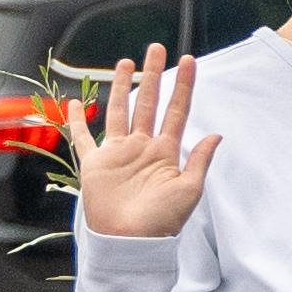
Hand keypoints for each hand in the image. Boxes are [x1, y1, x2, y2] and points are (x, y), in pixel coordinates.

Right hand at [76, 49, 219, 237]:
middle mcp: (142, 147)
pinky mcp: (95, 163)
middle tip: (156, 48)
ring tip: (126, 63)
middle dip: (153, 75)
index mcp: (166, 152)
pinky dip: (76, 121)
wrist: (130, 243)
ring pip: (120, 111)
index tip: (189, 61)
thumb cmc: (161, 223)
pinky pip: (83, 138)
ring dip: (122, 87)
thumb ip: (200, 160)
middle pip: (148, 102)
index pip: (177, 110)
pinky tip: (75, 104)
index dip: (183, 86)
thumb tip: (216, 134)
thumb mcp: (189, 190)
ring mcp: (118, 153)